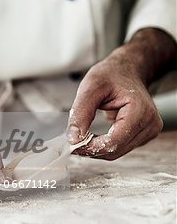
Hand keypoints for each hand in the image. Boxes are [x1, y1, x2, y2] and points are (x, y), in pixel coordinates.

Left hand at [67, 29, 176, 159]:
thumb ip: (81, 113)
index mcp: (141, 110)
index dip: (92, 147)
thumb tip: (73, 138)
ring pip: (117, 152)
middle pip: (116, 150)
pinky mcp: (143, 136)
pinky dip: (104, 146)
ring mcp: (149, 131)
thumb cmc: (112, 74)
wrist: (127, 70)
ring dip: (97, 149)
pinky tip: (95, 136)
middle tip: (73, 142)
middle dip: (92, 149)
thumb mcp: (90, 87)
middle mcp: (150, 124)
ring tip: (83, 136)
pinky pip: (120, 148)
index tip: (73, 144)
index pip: (115, 141)